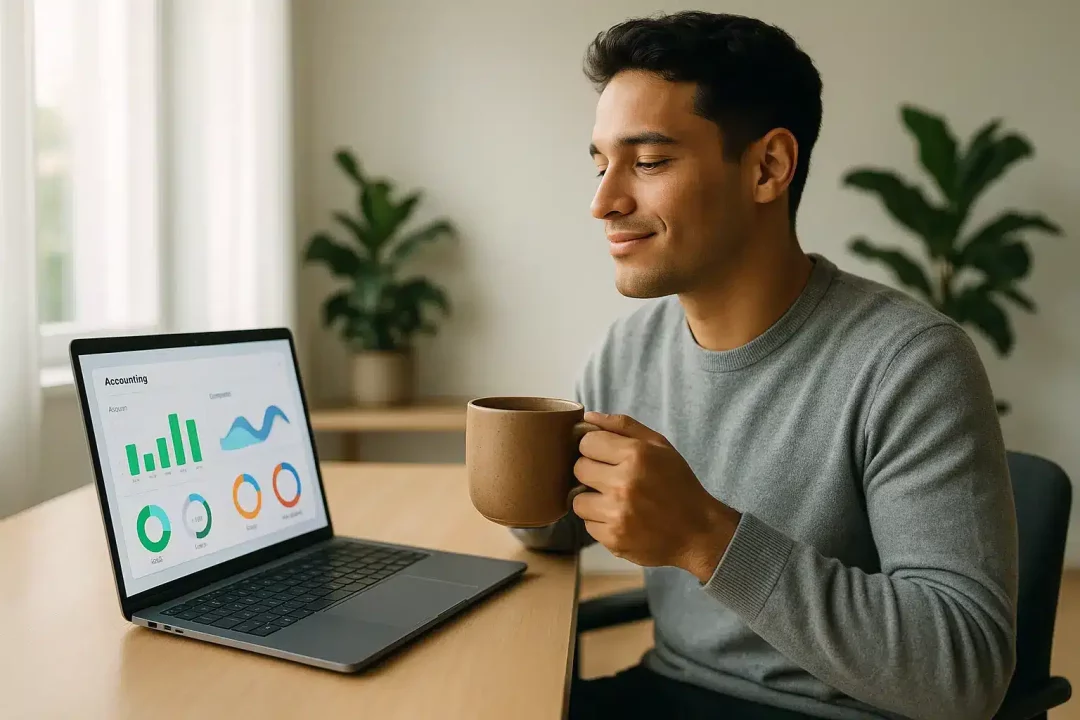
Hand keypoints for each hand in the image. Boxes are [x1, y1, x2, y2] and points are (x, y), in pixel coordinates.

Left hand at [572, 411, 741, 581]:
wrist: (698, 531)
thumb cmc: (677, 484)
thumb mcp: (659, 446)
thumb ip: (623, 426)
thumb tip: (587, 416)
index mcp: (636, 455)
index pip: (586, 442)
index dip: (594, 447)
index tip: (604, 454)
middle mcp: (624, 483)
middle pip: (579, 469)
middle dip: (591, 472)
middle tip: (611, 478)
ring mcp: (617, 514)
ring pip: (577, 500)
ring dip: (592, 499)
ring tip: (615, 500)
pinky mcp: (613, 539)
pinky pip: (587, 524)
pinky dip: (600, 521)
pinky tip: (621, 518)